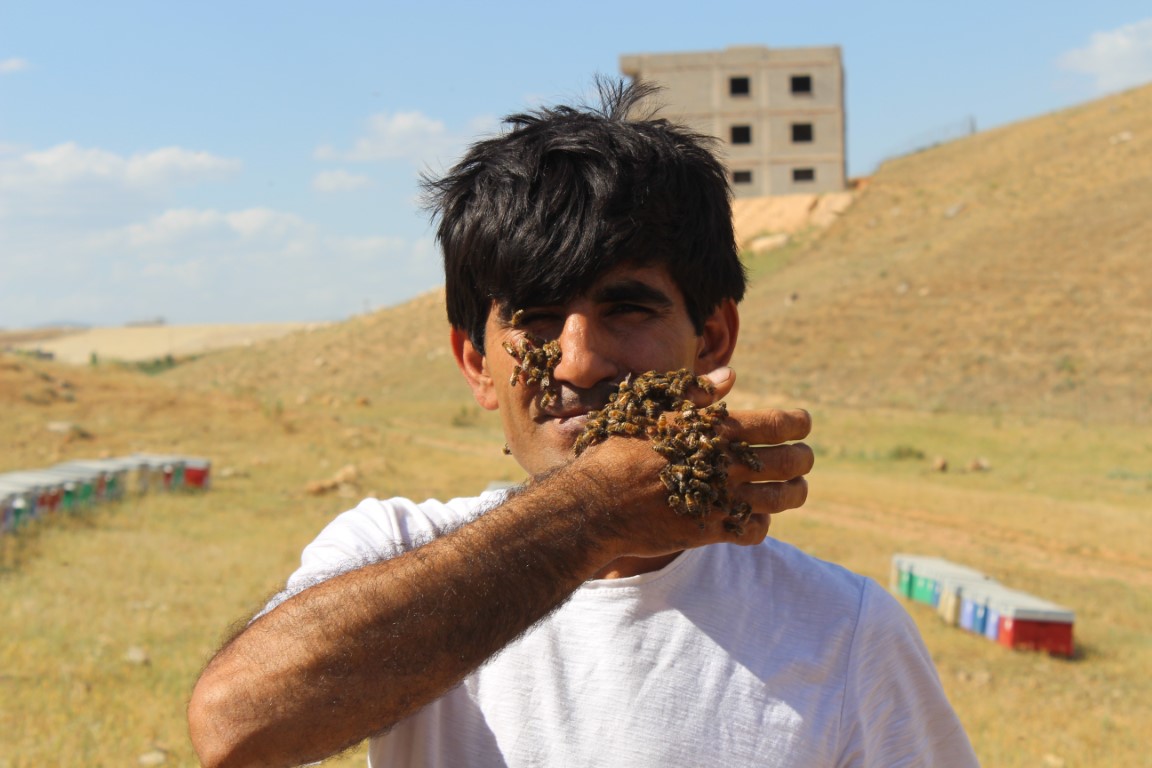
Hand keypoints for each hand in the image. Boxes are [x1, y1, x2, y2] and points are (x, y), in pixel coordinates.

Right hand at [564, 366, 812, 559]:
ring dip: (795, 491)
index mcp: (715, 430)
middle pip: (791, 461)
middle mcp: (726, 465)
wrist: (594, 503)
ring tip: (795, 487)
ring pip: (783, 498)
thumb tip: (731, 375)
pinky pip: (755, 529)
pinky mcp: (711, 531)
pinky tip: (757, 515)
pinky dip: (763, 522)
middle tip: (803, 456)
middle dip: (804, 457)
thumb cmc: (619, 450)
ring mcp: (720, 500)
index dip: (798, 422)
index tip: (802, 423)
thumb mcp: (654, 411)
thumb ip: (695, 393)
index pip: (779, 424)